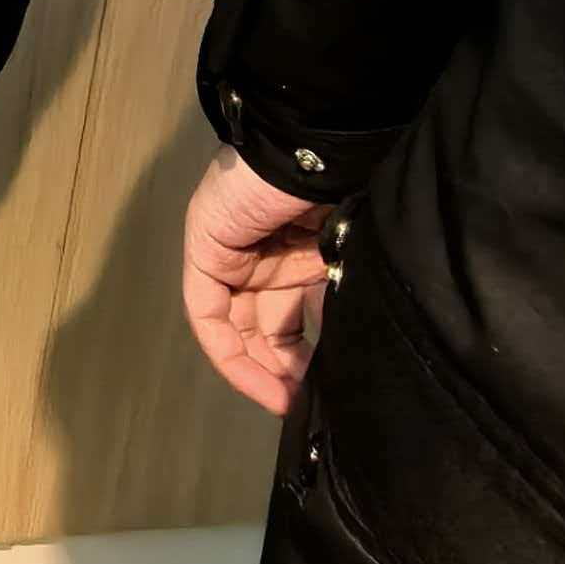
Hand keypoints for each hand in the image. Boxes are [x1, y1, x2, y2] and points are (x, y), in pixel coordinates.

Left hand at [181, 146, 333, 416]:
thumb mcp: (354, 262)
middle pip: (267, 328)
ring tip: (291, 406)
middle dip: (286, 373)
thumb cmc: (350, 196)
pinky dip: (228, 351)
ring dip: (261, 370)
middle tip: (312, 411)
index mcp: (303, 255)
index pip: (298, 319)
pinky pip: (207, 311)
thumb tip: (360, 354)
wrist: (319, 152)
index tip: (330, 399)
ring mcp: (232, 251)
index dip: (311, 362)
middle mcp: (266, 256)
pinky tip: (258, 381)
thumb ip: (347, 302)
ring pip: (239, 325)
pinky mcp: (205, 247)